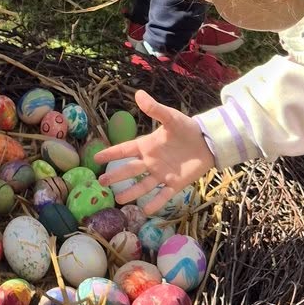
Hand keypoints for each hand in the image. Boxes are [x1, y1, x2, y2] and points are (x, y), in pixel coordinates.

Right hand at [95, 93, 214, 213]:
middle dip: (116, 176)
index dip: (111, 153)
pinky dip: (156, 202)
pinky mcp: (175, 184)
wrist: (207, 141)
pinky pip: (163, 195)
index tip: (96, 158)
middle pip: (130, 170)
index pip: (125, 150)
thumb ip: (155, 109)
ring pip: (143, 185)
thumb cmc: (186, 128)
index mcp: (147, 146)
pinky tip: (146, 210)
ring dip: (132, 192)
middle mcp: (151, 162)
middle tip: (101, 182)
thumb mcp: (170, 117)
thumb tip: (139, 94)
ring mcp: (162, 174)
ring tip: (119, 200)